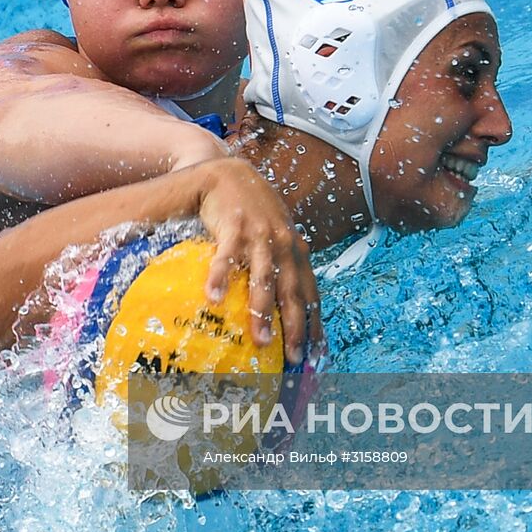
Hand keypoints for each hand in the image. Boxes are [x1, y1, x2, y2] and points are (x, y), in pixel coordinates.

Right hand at [194, 159, 319, 365]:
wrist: (230, 173)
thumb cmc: (254, 211)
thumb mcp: (276, 235)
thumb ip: (283, 263)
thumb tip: (286, 305)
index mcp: (296, 251)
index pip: (310, 293)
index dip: (314, 323)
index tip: (316, 355)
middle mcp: (284, 244)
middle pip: (291, 291)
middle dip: (294, 326)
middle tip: (293, 357)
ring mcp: (260, 235)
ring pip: (264, 277)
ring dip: (262, 310)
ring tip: (261, 339)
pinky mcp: (234, 226)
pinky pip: (227, 256)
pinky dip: (222, 277)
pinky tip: (216, 299)